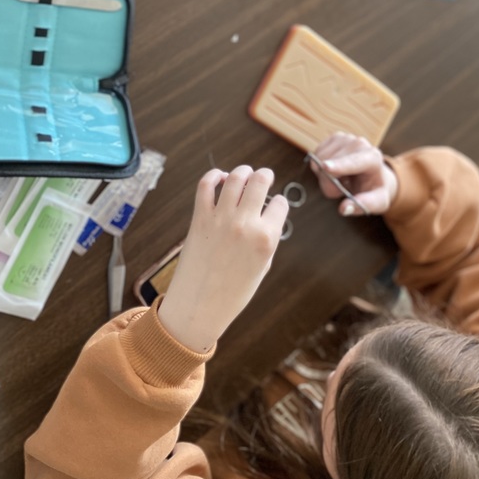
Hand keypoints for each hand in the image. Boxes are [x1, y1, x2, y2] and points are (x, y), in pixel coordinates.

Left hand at [158, 166, 287, 350]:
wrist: (199, 306)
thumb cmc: (232, 292)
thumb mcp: (262, 267)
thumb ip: (266, 239)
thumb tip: (266, 218)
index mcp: (266, 239)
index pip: (280, 204)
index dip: (279, 202)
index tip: (275, 203)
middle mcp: (246, 224)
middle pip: (260, 182)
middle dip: (265, 175)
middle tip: (264, 175)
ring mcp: (221, 219)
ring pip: (235, 178)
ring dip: (243, 172)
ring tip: (244, 173)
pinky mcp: (200, 218)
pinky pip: (206, 186)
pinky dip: (213, 176)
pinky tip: (219, 177)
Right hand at [310, 133, 397, 216]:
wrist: (374, 175)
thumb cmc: (375, 190)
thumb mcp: (378, 203)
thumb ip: (363, 205)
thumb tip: (344, 208)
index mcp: (373, 158)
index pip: (354, 162)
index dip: (339, 165)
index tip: (326, 168)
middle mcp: (359, 144)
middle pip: (330, 164)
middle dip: (329, 183)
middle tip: (341, 191)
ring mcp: (346, 138)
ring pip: (320, 160)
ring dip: (325, 176)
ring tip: (341, 179)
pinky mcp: (334, 138)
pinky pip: (316, 155)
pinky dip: (321, 168)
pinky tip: (335, 170)